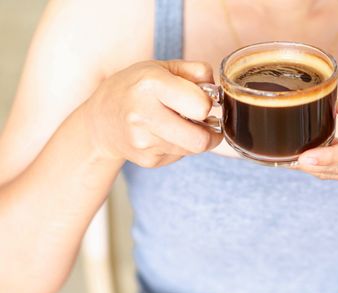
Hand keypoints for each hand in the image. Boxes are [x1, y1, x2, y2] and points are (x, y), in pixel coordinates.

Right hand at [80, 60, 222, 167]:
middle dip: (210, 133)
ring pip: (192, 149)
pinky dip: (180, 146)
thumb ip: (196, 71)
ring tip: (180, 124)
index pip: (201, 106)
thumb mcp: (162, 68)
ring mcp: (143, 141)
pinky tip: (165, 134)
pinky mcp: (146, 160)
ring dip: (195, 138)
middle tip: (205, 122)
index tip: (201, 100)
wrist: (101, 119)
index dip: (207, 103)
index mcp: (150, 84)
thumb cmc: (136, 88)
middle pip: (200, 140)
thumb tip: (218, 91)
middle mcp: (143, 114)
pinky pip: (180, 156)